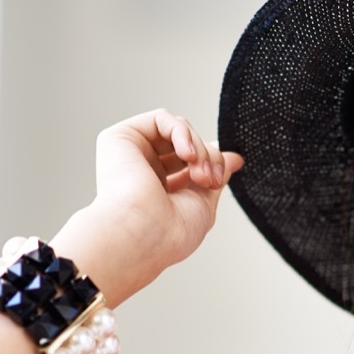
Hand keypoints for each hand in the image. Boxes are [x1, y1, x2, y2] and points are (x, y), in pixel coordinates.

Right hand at [53, 110, 243, 302]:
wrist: (144, 234)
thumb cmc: (170, 232)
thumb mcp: (204, 203)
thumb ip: (217, 176)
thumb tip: (234, 158)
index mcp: (159, 188)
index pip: (190, 161)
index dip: (212, 160)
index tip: (225, 170)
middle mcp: (143, 169)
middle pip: (188, 143)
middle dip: (209, 158)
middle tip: (211, 180)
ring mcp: (130, 153)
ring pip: (178, 130)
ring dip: (199, 148)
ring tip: (200, 174)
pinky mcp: (119, 138)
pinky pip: (162, 118)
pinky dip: (182, 132)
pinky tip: (187, 155)